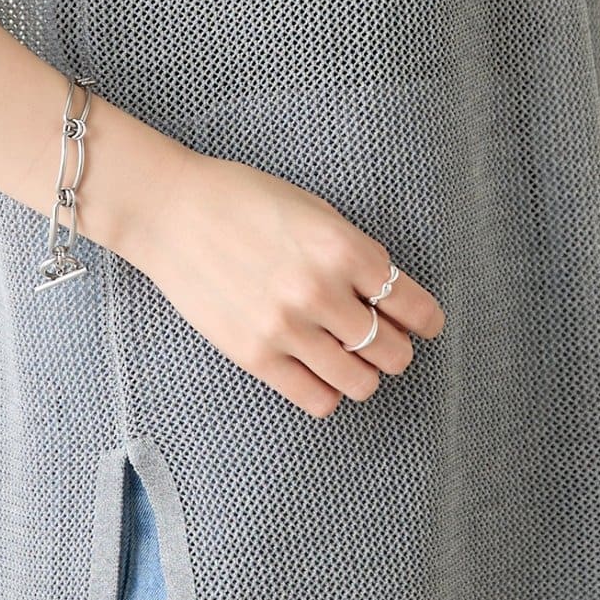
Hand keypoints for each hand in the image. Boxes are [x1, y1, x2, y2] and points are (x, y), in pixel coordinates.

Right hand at [126, 146, 446, 417]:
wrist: (172, 211)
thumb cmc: (244, 201)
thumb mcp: (314, 212)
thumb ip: (355, 255)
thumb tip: (391, 304)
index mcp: (343, 248)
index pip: (412, 305)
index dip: (427, 321)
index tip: (426, 326)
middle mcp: (321, 291)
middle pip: (392, 350)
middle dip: (396, 349)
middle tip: (385, 341)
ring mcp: (288, 328)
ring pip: (360, 381)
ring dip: (365, 374)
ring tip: (352, 360)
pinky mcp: (256, 355)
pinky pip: (317, 398)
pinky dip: (330, 392)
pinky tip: (321, 371)